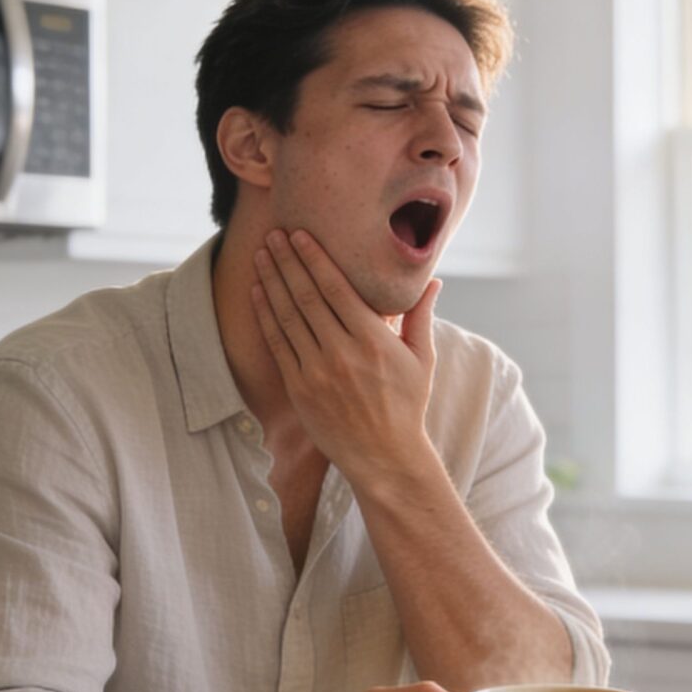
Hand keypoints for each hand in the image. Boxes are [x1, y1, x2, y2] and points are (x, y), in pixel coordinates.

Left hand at [251, 229, 440, 484]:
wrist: (383, 457)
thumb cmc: (406, 406)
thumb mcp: (422, 360)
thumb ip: (421, 317)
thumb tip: (433, 281)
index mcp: (373, 340)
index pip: (336, 289)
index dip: (314, 258)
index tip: (299, 234)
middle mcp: (342, 353)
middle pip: (307, 296)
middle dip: (287, 261)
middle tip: (272, 234)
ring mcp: (316, 372)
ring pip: (287, 316)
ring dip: (271, 281)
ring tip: (260, 254)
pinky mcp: (299, 389)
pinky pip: (277, 344)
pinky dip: (265, 316)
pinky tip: (258, 293)